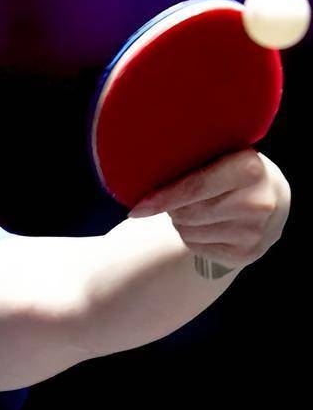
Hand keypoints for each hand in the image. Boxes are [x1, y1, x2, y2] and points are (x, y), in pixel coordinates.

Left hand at [127, 148, 290, 270]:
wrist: (272, 198)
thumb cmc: (232, 172)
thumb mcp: (220, 156)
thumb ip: (191, 161)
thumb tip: (142, 177)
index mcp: (249, 169)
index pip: (193, 188)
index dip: (162, 199)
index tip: (137, 209)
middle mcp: (258, 202)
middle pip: (187, 214)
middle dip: (173, 208)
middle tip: (179, 199)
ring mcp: (254, 231)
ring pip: (189, 232)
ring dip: (181, 223)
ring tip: (196, 209)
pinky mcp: (247, 253)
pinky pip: (197, 248)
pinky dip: (192, 238)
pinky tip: (207, 225)